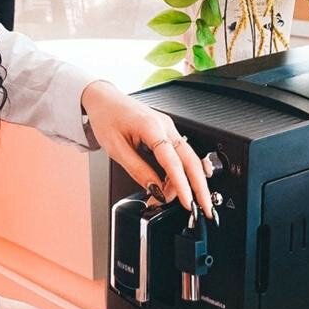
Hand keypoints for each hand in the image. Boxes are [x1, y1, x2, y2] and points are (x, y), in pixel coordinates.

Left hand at [80, 80, 214, 218]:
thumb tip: (154, 189)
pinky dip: (181, 172)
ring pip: (189, 158)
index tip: (186, 201)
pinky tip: (176, 186)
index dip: (181, 183)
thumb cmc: (107, 118)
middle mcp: (165, 126)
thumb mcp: (115, 148)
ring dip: (190, 181)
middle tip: (204, 208)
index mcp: (151, 127)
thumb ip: (137, 170)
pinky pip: (181, 154)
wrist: (104, 99)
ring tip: (182, 201)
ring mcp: (169, 128)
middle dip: (200, 186)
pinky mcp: (168, 132)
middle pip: (191, 159)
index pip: (172, 160)